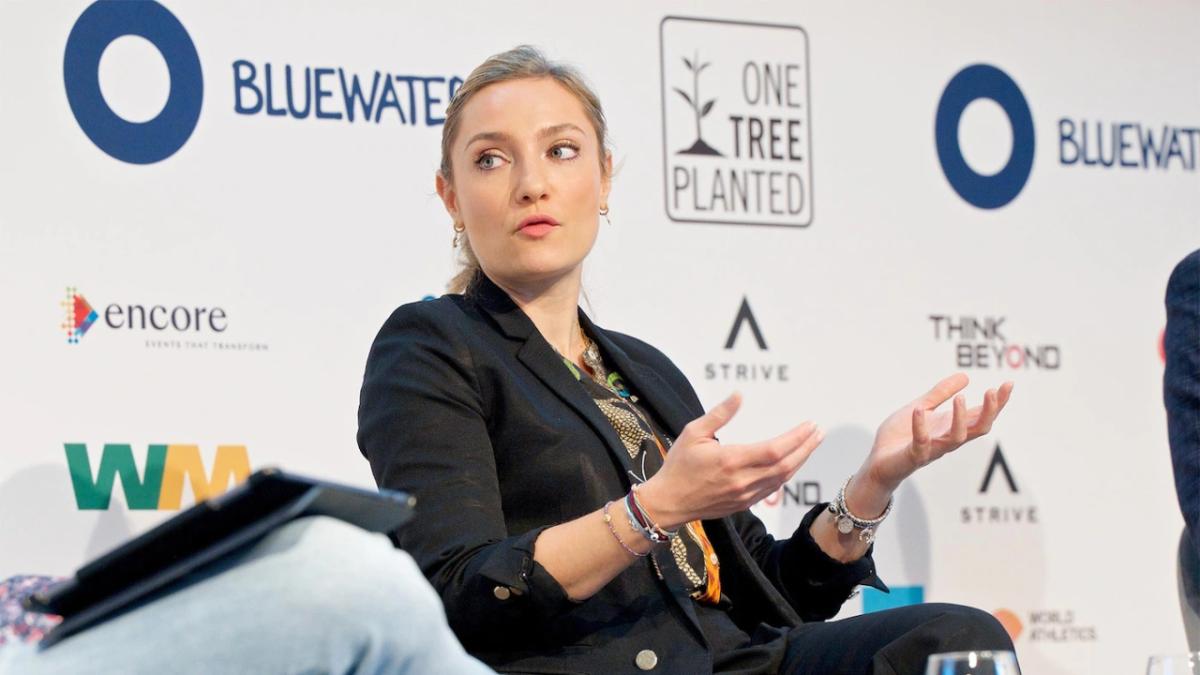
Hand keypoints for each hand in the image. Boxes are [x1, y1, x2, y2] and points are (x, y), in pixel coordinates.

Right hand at [637, 392, 824, 529]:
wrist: (668, 502)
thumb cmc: (678, 466)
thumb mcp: (693, 433)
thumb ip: (719, 414)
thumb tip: (739, 395)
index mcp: (731, 460)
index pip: (775, 449)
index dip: (796, 438)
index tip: (809, 425)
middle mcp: (742, 480)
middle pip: (786, 465)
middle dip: (806, 448)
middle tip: (819, 433)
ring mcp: (744, 495)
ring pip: (782, 479)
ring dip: (800, 461)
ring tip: (810, 446)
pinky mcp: (743, 504)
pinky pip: (772, 489)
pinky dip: (786, 476)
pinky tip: (791, 464)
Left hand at [860, 373, 1012, 497]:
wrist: (878, 461)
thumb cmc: (901, 436)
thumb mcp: (921, 407)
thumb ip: (939, 393)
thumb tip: (966, 376)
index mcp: (951, 427)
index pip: (981, 416)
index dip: (997, 403)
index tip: (1008, 384)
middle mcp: (947, 439)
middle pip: (978, 429)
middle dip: (989, 412)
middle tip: (992, 391)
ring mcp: (932, 449)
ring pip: (956, 438)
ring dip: (960, 419)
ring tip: (960, 399)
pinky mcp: (914, 456)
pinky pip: (921, 443)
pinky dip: (921, 427)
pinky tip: (919, 411)